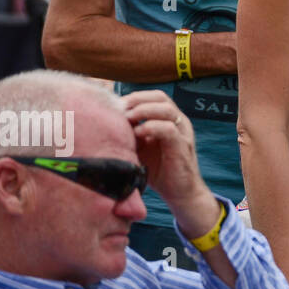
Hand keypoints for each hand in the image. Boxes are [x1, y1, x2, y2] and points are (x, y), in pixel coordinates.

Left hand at [122, 91, 216, 231]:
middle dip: (137, 100)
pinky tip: (138, 135)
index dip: (135, 97)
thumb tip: (106, 123)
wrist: (180, 192)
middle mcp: (179, 121)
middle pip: (160, 97)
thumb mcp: (141, 147)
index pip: (154, 96)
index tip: (115, 105)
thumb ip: (131, 133)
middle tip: (119, 110)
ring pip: (166, 109)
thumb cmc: (158, 169)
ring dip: (143, 111)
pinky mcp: (182, 146)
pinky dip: (151, 128)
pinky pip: (169, 129)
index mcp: (170, 119)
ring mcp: (182, 133)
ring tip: (127, 119)